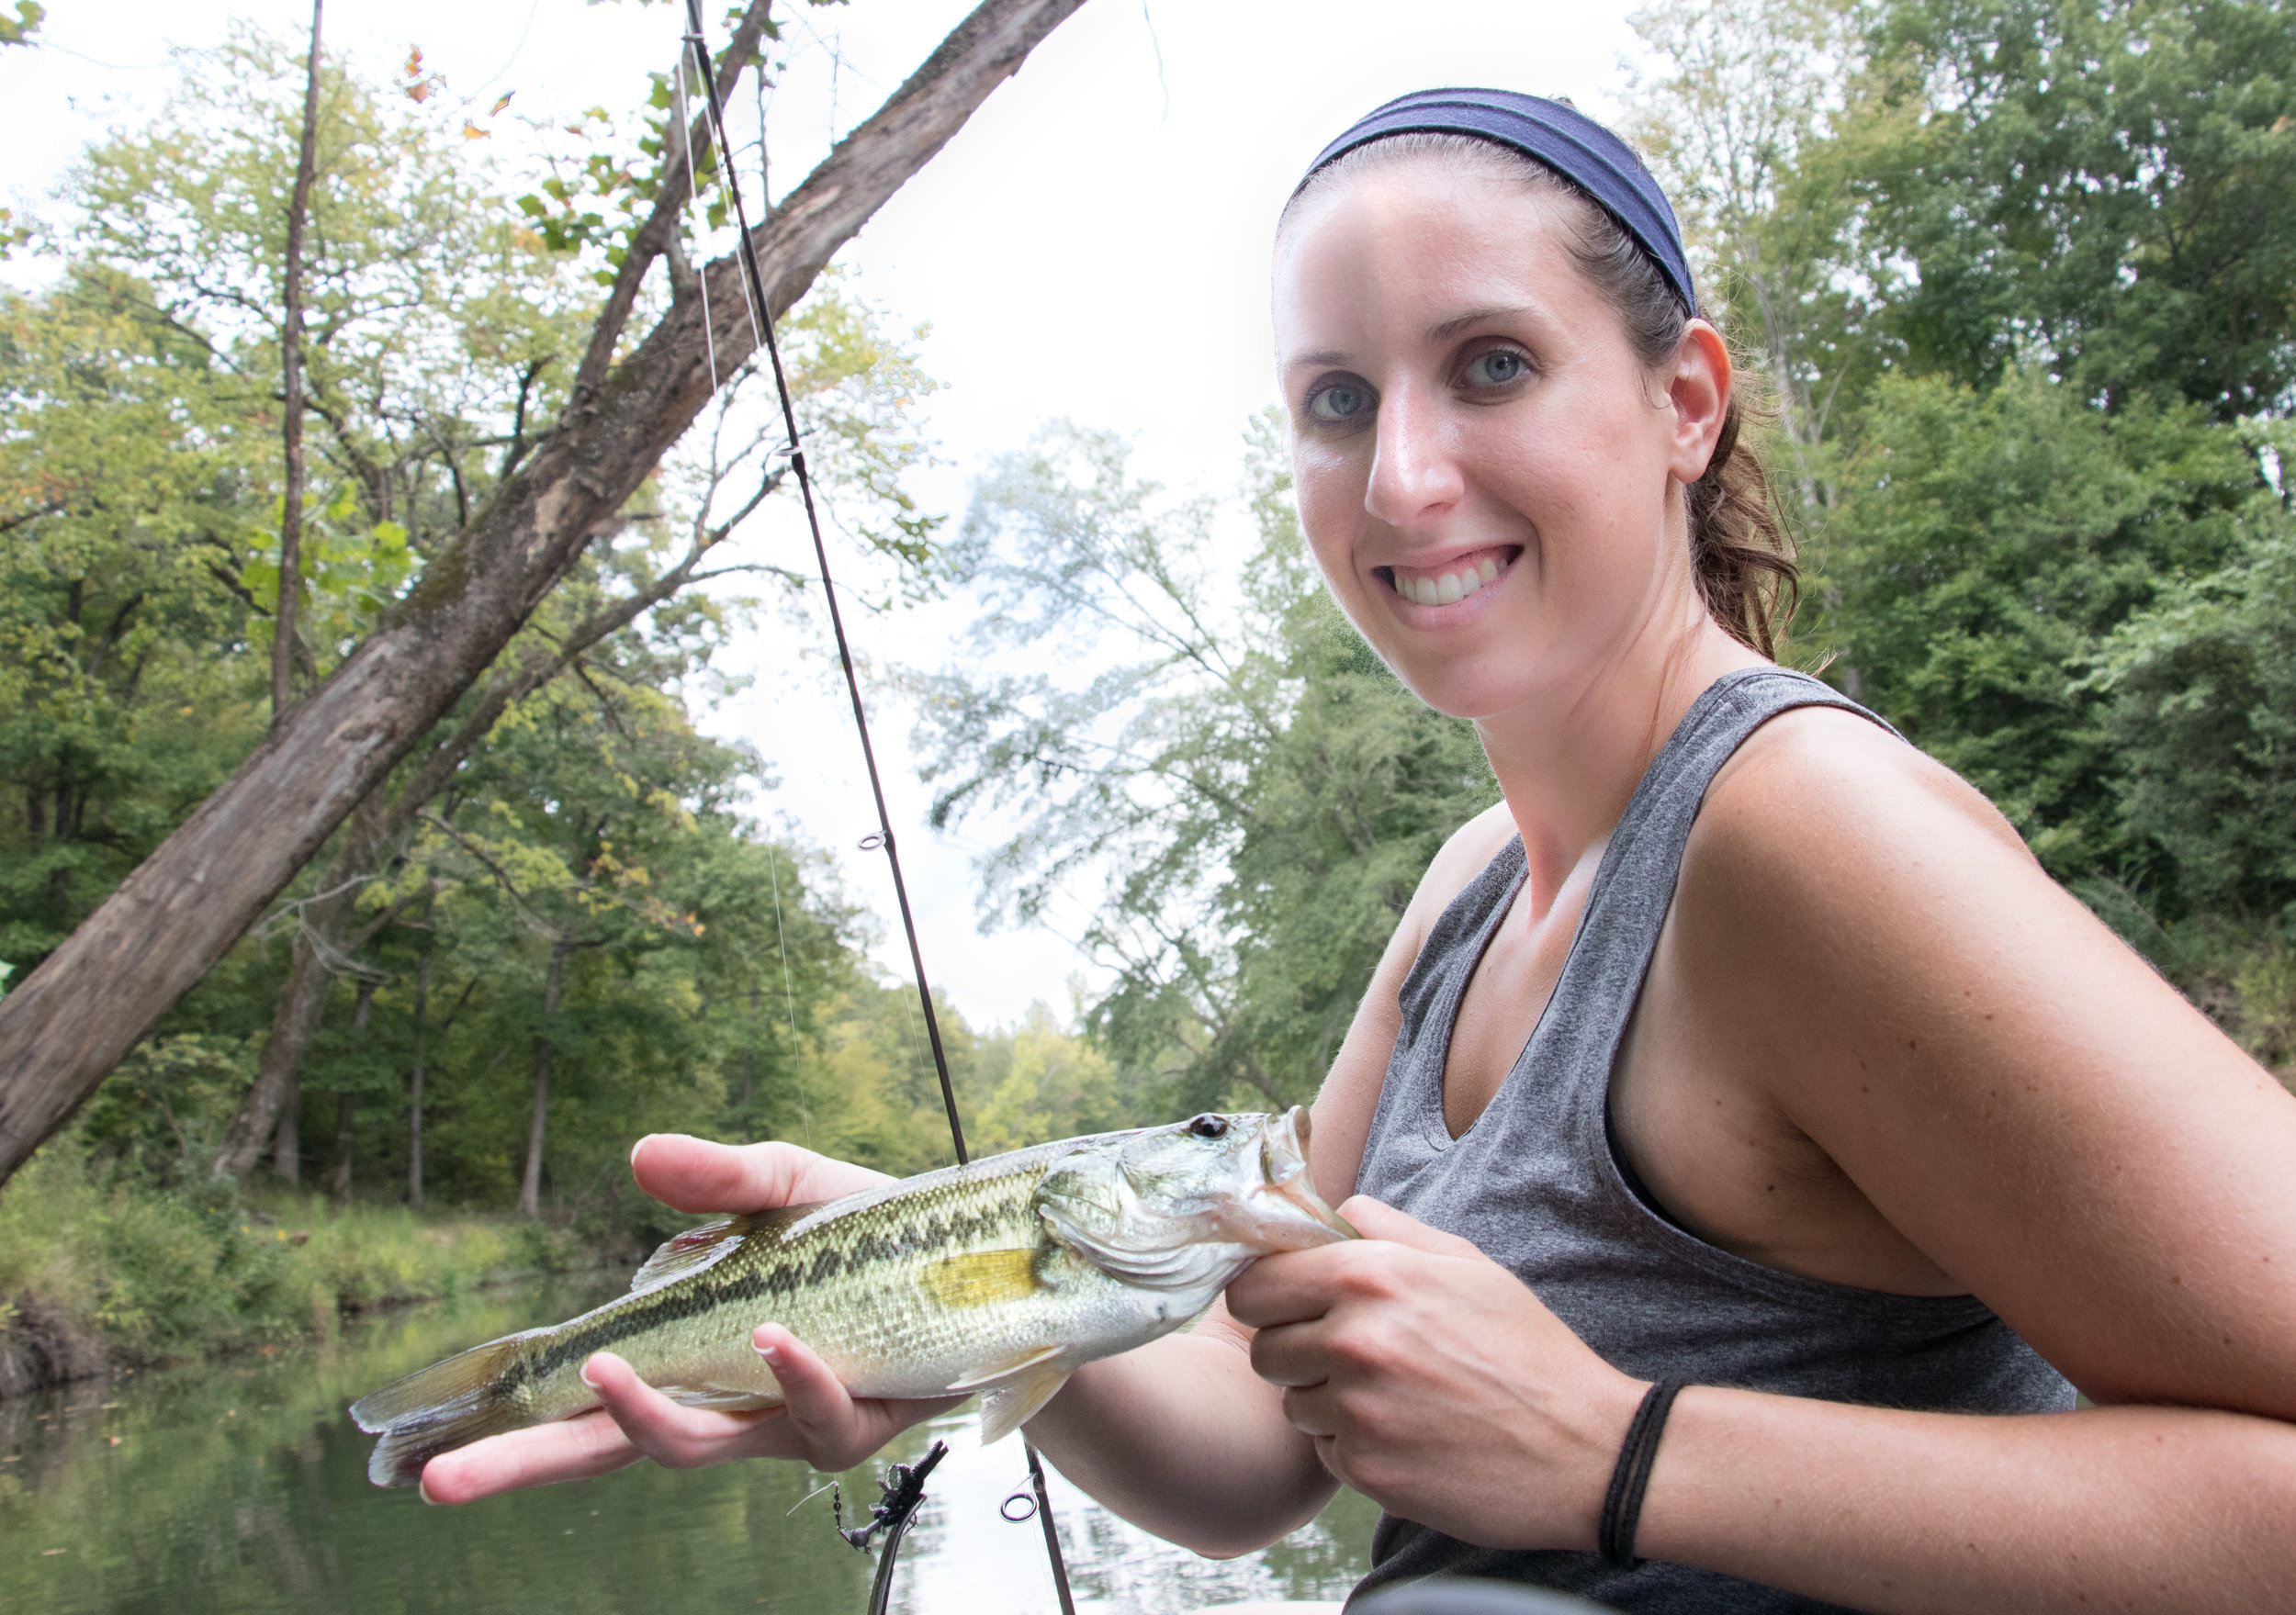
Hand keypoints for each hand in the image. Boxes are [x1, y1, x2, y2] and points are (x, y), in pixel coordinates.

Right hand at [416, 1134, 964, 1503]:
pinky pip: (819, 1413)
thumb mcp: (791, 1185)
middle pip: (609, 1452)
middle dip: (524, 1466)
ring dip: (648, 1415)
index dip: (509, 1420)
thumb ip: (718, 1178)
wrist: (995, 1266)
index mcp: (696, 1349)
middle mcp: (731, 1400)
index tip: (423, 1443)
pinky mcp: (864, 1418)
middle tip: (439, 1480)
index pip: (585, 1395)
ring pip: (702, 1446)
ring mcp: (790, 1419)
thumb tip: (639, 1155)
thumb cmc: (877, 1234)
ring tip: (605, 1374)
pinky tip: (778, 1339)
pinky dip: (794, 1375)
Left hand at [1225, 1195, 1643, 1549]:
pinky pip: (1325, 1451)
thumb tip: (1334, 1210)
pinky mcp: (1367, 1470)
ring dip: (1325, 1402)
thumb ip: (1387, 1229)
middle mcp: (1353, 1341)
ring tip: (1390, 1396)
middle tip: (1344, 1356)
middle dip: (1293, 1351)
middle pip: (1264, 1348)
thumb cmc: (1527, 1350)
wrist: (1584, 1449)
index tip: (1287, 1306)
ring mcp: (1357, 1411)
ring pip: (1292, 1403)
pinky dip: (1353, 1446)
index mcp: (1370, 1277)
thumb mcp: (1466, 1264)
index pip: (1253, 1286)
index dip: (1265, 1297)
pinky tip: (1406, 1435)